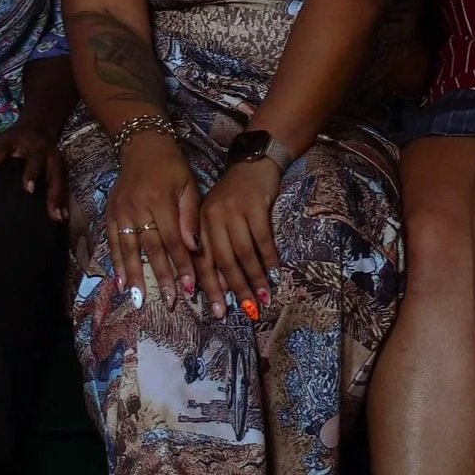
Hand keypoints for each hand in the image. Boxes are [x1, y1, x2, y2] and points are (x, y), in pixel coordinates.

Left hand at [0, 123, 69, 222]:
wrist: (40, 126)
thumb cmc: (19, 136)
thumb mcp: (8, 138)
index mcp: (38, 147)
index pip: (35, 160)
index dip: (32, 174)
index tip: (28, 189)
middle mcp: (52, 157)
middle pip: (54, 176)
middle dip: (54, 194)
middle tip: (52, 213)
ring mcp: (59, 165)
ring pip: (62, 183)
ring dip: (61, 201)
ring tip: (59, 219)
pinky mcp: (62, 172)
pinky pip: (65, 187)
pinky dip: (65, 202)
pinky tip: (64, 217)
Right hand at [105, 132, 199, 309]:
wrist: (142, 146)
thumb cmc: (172, 168)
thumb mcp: (189, 185)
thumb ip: (190, 216)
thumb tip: (194, 247)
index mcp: (161, 200)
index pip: (173, 240)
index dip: (182, 265)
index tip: (190, 288)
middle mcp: (138, 207)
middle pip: (152, 248)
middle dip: (162, 277)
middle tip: (170, 301)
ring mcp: (121, 211)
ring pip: (129, 248)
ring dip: (135, 276)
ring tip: (139, 299)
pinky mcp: (110, 213)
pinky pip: (113, 242)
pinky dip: (116, 263)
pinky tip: (120, 283)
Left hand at [199, 158, 282, 322]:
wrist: (253, 163)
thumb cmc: (235, 197)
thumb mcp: (218, 218)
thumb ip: (215, 247)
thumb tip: (222, 286)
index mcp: (199, 223)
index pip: (203, 261)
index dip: (211, 288)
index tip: (218, 311)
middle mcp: (213, 217)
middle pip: (223, 260)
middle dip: (235, 288)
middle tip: (245, 310)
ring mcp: (234, 210)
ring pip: (243, 252)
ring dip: (255, 278)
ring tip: (263, 298)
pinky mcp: (254, 205)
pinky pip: (262, 239)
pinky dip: (269, 259)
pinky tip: (274, 275)